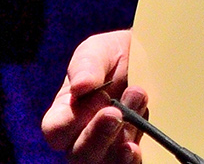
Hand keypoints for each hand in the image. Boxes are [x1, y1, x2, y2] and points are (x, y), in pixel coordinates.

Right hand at [43, 29, 143, 163]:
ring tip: (134, 119)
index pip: (55, 130)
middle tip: (117, 113)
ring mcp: (106, 146)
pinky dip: (129, 162)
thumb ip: (87, 65)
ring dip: (117, 146)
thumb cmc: (112, 55)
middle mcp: (81, 135)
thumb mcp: (98, 50)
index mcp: (65, 111)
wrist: (148, 59)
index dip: (69, 122)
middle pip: (78, 154)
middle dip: (97, 136)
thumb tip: (81, 85)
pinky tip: (135, 148)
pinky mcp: (127, 152)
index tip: (95, 100)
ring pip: (101, 163)